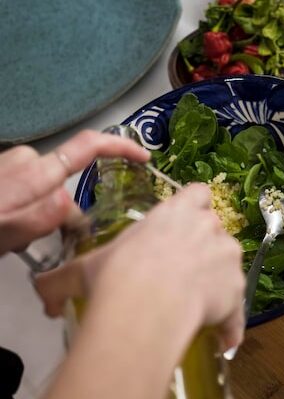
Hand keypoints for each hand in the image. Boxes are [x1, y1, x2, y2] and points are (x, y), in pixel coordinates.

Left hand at [0, 130, 149, 254]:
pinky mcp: (1, 169)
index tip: (143, 158)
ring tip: (19, 241)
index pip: (89, 146)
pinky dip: (25, 208)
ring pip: (45, 188)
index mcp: (38, 173)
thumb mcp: (9, 233)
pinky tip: (9, 229)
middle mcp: (27, 159)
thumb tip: (74, 208)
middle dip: (65, 209)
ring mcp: (11, 161)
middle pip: (66, 180)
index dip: (122, 147)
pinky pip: (26, 188)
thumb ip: (46, 217)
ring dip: (41, 212)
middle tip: (55, 240)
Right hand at [35, 184, 245, 349]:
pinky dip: (231, 325)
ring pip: (230, 266)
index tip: (185, 223)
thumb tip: (43, 296)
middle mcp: (209, 229)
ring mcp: (229, 259)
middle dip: (205, 247)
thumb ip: (62, 279)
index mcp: (177, 213)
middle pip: (216, 229)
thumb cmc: (118, 276)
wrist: (148, 306)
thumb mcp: (84, 270)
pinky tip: (223, 341)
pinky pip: (237, 311)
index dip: (195, 207)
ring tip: (197, 307)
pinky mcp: (237, 291)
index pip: (198, 194)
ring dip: (219, 283)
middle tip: (182, 270)